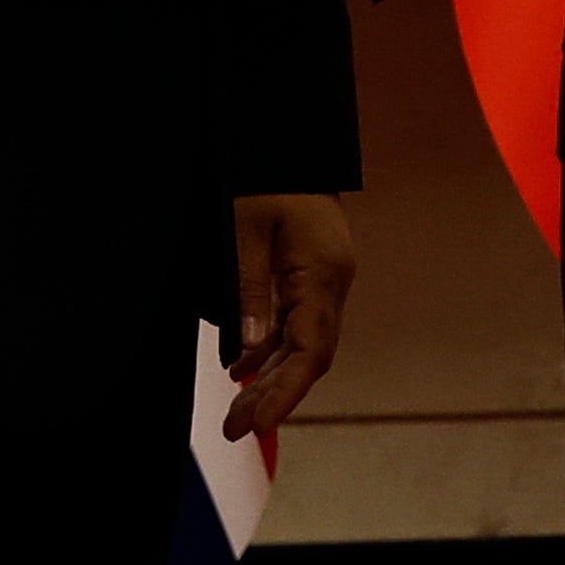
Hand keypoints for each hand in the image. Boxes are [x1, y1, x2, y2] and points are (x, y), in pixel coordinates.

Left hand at [224, 191, 355, 441]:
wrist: (290, 136)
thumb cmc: (264, 173)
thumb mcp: (243, 226)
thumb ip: (247, 288)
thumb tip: (246, 351)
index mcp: (322, 272)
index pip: (311, 352)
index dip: (285, 394)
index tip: (257, 425)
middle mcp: (332, 281)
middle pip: (308, 355)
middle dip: (272, 395)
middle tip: (232, 428)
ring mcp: (326, 278)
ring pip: (303, 343)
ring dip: (270, 377)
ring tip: (235, 413)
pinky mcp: (313, 272)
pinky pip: (297, 322)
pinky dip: (271, 349)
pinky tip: (244, 369)